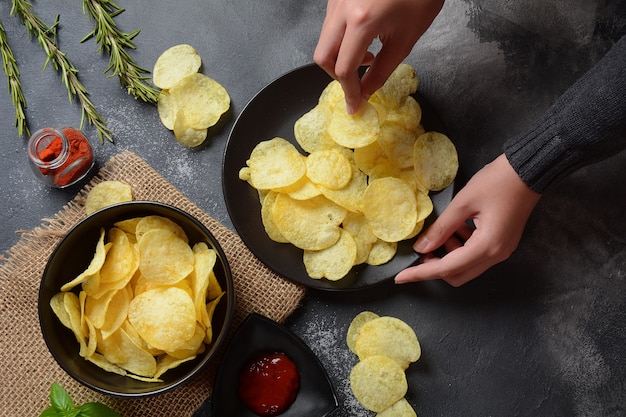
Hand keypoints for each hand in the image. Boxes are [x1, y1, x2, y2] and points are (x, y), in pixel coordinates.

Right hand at [314, 0, 443, 112]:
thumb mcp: (405, 40)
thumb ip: (381, 71)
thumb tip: (365, 91)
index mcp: (362, 21)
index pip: (344, 68)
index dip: (349, 91)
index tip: (354, 105)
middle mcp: (343, 8)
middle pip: (323, 56)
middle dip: (337, 75)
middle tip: (356, 83)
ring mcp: (337, 0)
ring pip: (323, 40)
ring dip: (339, 57)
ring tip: (366, 57)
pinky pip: (330, 25)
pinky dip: (341, 40)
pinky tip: (362, 39)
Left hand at [395, 154, 540, 285]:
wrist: (529, 170)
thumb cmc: (496, 182)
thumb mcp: (462, 203)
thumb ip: (440, 228)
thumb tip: (420, 247)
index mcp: (486, 247)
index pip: (447, 268)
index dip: (421, 273)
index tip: (401, 277)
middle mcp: (496, 255)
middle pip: (458, 275)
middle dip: (436, 266)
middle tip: (423, 247)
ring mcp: (502, 251)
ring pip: (467, 267)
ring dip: (449, 255)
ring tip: (445, 230)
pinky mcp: (503, 244)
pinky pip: (477, 256)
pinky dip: (461, 248)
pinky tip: (458, 228)